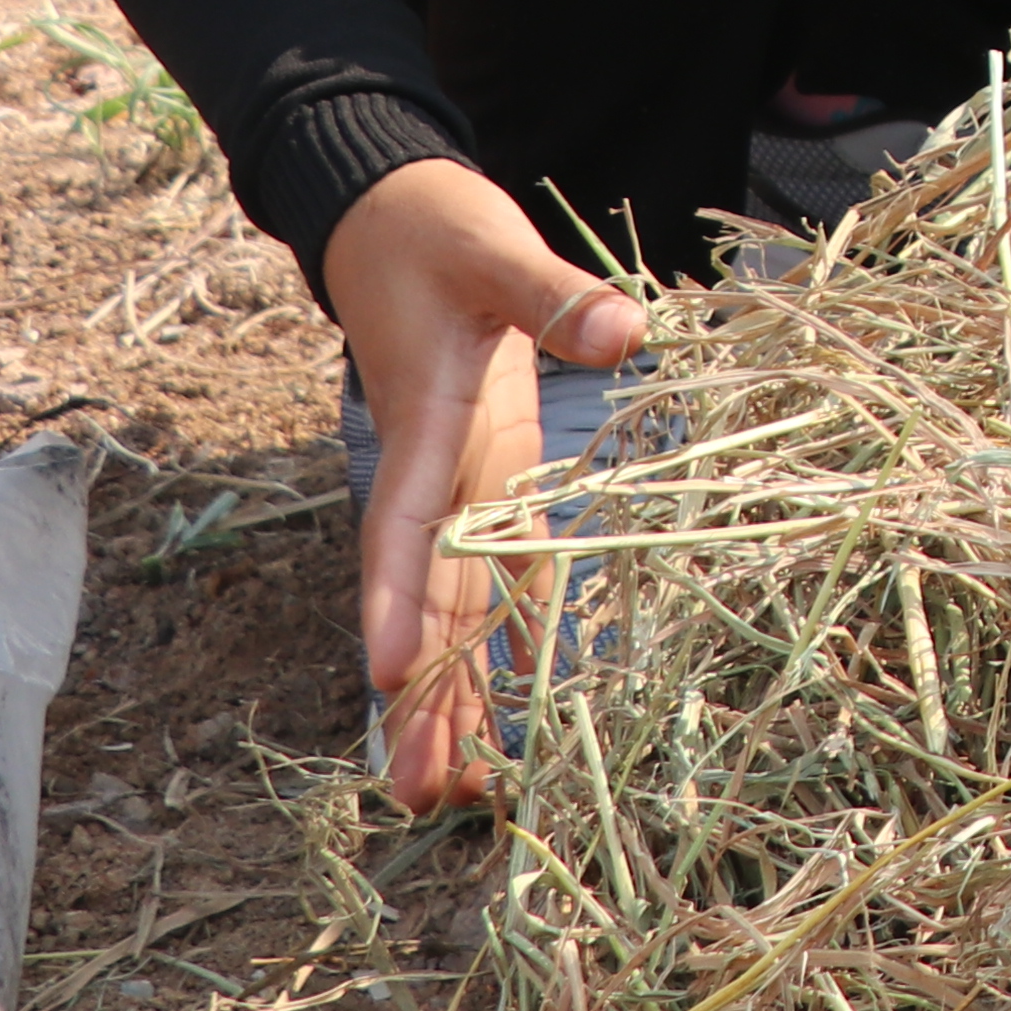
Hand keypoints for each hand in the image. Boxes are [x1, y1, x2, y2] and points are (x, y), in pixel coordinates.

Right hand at [325, 157, 642, 812]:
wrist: (388, 217)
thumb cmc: (432, 233)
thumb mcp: (491, 250)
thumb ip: (552, 296)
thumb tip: (626, 330)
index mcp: (424, 424)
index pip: (402, 525)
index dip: (392, 599)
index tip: (384, 673)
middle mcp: (436, 472)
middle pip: (421, 597)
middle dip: (419, 693)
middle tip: (418, 792)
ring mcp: (460, 483)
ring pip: (451, 604)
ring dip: (452, 692)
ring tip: (448, 793)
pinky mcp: (489, 477)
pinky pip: (495, 571)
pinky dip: (502, 639)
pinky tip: (516, 711)